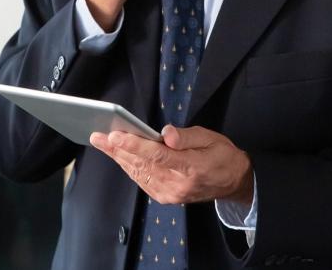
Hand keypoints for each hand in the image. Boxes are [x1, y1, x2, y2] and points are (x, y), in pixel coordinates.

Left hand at [89, 125, 253, 206]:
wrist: (234, 182)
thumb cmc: (222, 155)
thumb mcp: (210, 138)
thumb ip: (186, 136)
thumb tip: (165, 134)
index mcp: (192, 167)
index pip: (157, 155)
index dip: (134, 145)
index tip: (115, 135)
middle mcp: (179, 184)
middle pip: (142, 164)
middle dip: (117, 149)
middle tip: (97, 136)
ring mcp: (172, 193)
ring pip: (138, 173)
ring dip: (118, 157)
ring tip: (101, 143)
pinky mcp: (167, 197)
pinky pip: (142, 181)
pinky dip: (128, 167)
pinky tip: (118, 156)